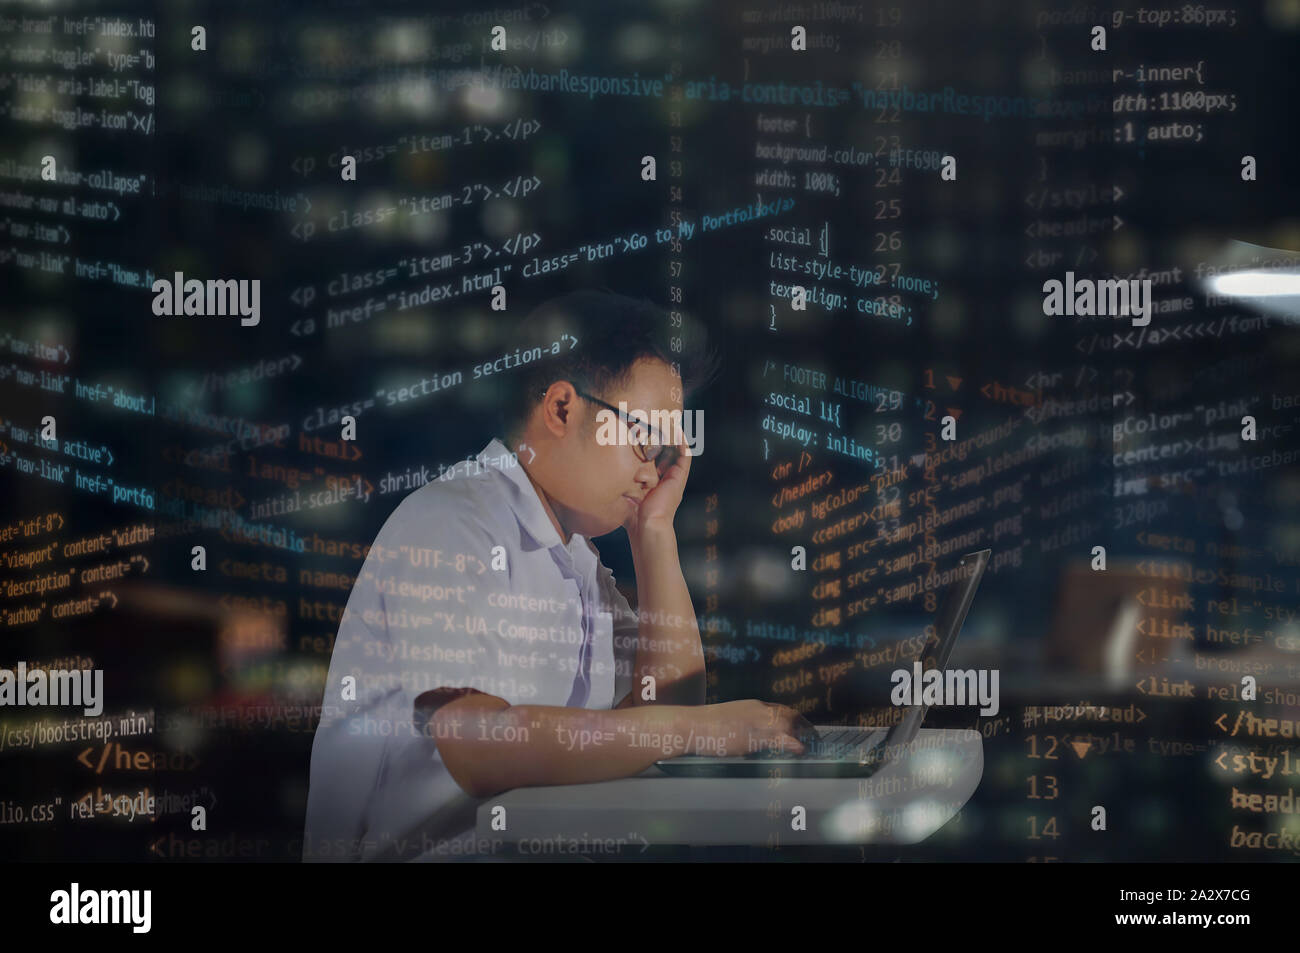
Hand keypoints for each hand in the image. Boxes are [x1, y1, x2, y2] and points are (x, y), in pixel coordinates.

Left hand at [624, 431, 691, 541]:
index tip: (642, 435)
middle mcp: (665, 480)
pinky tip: (679, 433)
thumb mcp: (624, 495)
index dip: (650, 448)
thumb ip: (618, 485)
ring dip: (673, 439)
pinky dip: (683, 445)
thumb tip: (603, 476)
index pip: (653, 462)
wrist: (647, 525)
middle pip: (666, 455)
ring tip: (670, 423)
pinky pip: (684, 458)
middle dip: (663, 440)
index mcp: (654, 484)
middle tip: (658, 424)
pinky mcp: (679, 478)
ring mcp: (673, 479)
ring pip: (676, 454)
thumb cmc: (633, 516)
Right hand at [700, 699, 818, 755]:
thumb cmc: (704, 726)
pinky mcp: (754, 736)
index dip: (794, 718)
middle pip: (789, 715)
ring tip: (812, 745)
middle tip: (813, 737)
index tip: (801, 726)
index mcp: (751, 705)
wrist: (691, 725)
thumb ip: (741, 725)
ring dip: (802, 735)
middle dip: (803, 725)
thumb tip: (747, 735)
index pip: (780, 709)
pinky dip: (794, 744)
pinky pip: (781, 738)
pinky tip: (801, 750)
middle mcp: (758, 710)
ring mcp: (757, 722)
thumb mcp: (727, 721)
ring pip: (788, 725)